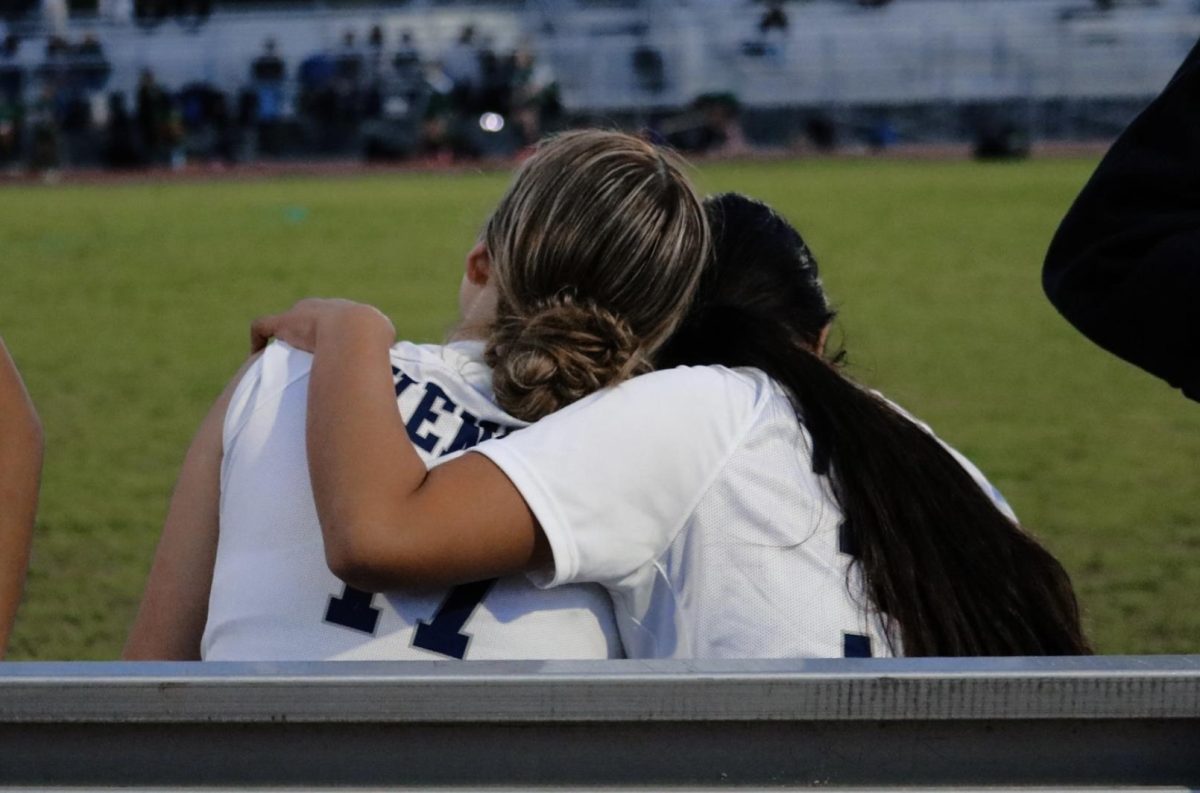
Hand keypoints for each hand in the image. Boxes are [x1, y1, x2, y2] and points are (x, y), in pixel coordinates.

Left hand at [250, 298, 395, 352]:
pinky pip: (263, 326)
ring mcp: (300, 314)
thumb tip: (385, 374)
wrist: (357, 333)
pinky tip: (256, 353)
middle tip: (307, 354)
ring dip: (285, 336)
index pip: (336, 319)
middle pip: (310, 314)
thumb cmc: (375, 342)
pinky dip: (258, 338)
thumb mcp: (387, 348)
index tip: (332, 352)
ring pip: (287, 321)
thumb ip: (384, 357)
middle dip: (308, 331)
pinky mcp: (283, 323)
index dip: (333, 334)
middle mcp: (322, 307)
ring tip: (280, 356)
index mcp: (347, 312)